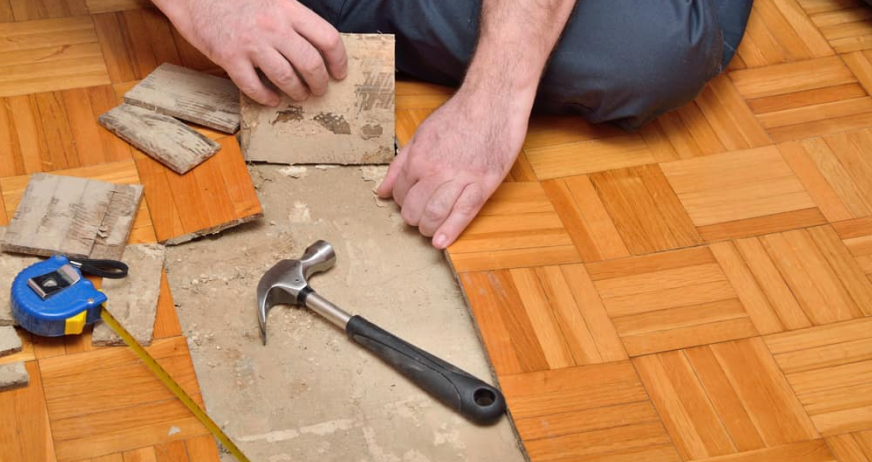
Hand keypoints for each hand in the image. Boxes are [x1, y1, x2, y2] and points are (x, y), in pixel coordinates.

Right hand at [158, 0, 347, 104]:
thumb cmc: (239, 1)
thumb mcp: (275, 0)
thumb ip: (296, 20)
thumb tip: (321, 47)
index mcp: (288, 9)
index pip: (328, 39)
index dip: (339, 61)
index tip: (339, 73)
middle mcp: (273, 26)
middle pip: (311, 63)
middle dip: (320, 83)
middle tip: (319, 89)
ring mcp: (251, 44)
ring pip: (286, 78)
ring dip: (298, 93)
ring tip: (299, 95)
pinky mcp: (230, 58)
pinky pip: (254, 87)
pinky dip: (267, 98)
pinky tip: (272, 99)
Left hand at [377, 88, 528, 248]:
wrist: (492, 101)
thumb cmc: (458, 115)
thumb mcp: (421, 135)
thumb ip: (400, 165)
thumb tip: (382, 191)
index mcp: (418, 158)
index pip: (400, 194)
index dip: (403, 203)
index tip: (410, 204)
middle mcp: (436, 170)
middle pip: (415, 209)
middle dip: (414, 220)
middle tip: (419, 220)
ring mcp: (461, 178)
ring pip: (436, 215)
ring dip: (429, 228)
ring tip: (430, 230)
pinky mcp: (483, 184)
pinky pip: (464, 213)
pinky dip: (451, 230)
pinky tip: (443, 242)